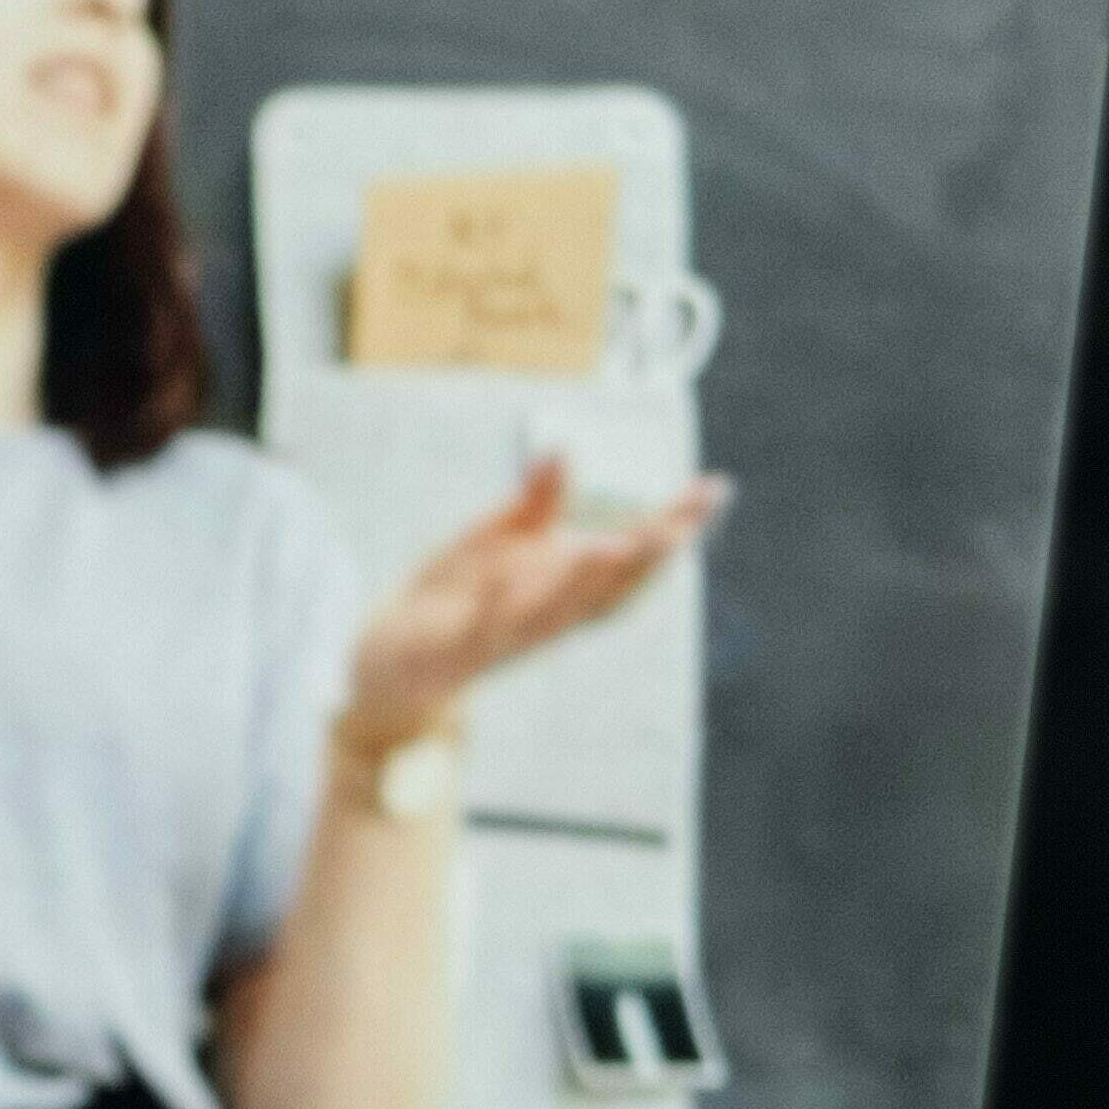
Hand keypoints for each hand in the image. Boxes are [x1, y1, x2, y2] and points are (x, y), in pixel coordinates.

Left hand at [339, 455, 726, 756]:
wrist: (395, 660)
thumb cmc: (458, 595)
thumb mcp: (499, 538)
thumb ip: (535, 501)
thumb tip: (559, 448)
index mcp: (567, 583)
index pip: (633, 553)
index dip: (676, 525)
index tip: (713, 489)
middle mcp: (550, 613)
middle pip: (609, 586)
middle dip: (646, 555)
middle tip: (681, 523)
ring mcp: (508, 634)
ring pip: (557, 613)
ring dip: (585, 582)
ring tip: (616, 544)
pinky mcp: (459, 647)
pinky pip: (480, 628)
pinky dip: (492, 602)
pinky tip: (501, 571)